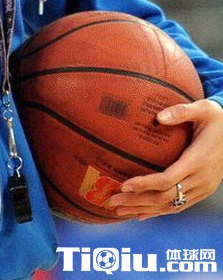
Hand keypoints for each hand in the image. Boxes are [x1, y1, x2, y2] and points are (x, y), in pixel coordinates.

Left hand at [105, 99, 222, 219]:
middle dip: (137, 201)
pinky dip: (158, 212)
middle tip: (111, 202)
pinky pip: (178, 206)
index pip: (168, 179)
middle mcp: (200, 179)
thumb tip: (159, 116)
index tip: (124, 184)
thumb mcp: (203, 109)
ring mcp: (202, 188)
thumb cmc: (216, 119)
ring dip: (143, 209)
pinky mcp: (202, 191)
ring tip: (118, 210)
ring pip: (170, 206)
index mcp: (198, 160)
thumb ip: (181, 112)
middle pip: (165, 198)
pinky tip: (140, 214)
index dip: (145, 184)